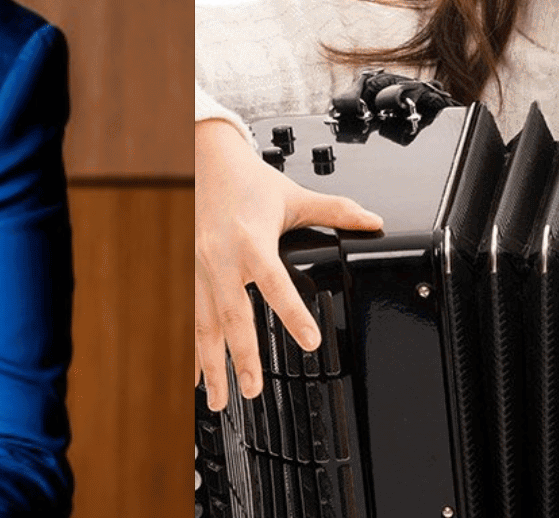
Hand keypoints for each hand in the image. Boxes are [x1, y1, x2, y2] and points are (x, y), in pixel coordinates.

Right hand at [194, 118, 381, 410]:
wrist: (201, 159)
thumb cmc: (248, 180)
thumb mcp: (294, 196)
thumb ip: (335, 210)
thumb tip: (373, 220)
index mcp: (252, 240)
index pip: (275, 283)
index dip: (294, 313)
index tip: (311, 342)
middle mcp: (221, 258)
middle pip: (232, 315)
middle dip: (242, 357)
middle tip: (252, 391)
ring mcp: (198, 268)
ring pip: (203, 324)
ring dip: (211, 364)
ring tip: (218, 398)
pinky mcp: (186, 273)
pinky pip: (187, 317)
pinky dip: (190, 348)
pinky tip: (194, 376)